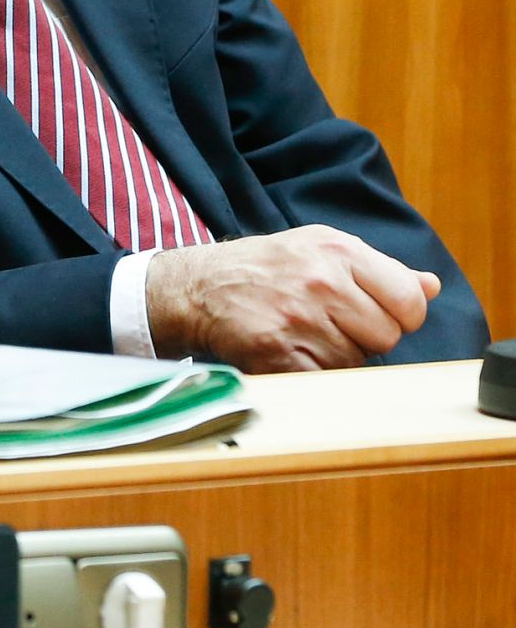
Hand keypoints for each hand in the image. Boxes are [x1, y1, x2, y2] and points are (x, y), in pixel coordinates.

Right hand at [144, 224, 441, 371]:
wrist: (198, 287)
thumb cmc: (266, 267)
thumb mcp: (320, 248)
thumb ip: (379, 269)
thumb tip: (429, 286)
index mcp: (337, 250)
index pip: (408, 300)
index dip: (400, 315)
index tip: (378, 314)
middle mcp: (320, 281)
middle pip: (386, 336)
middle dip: (366, 337)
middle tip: (333, 324)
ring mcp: (297, 318)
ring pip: (356, 361)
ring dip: (338, 357)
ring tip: (307, 335)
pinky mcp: (276, 351)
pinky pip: (325, 379)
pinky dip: (314, 373)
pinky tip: (293, 352)